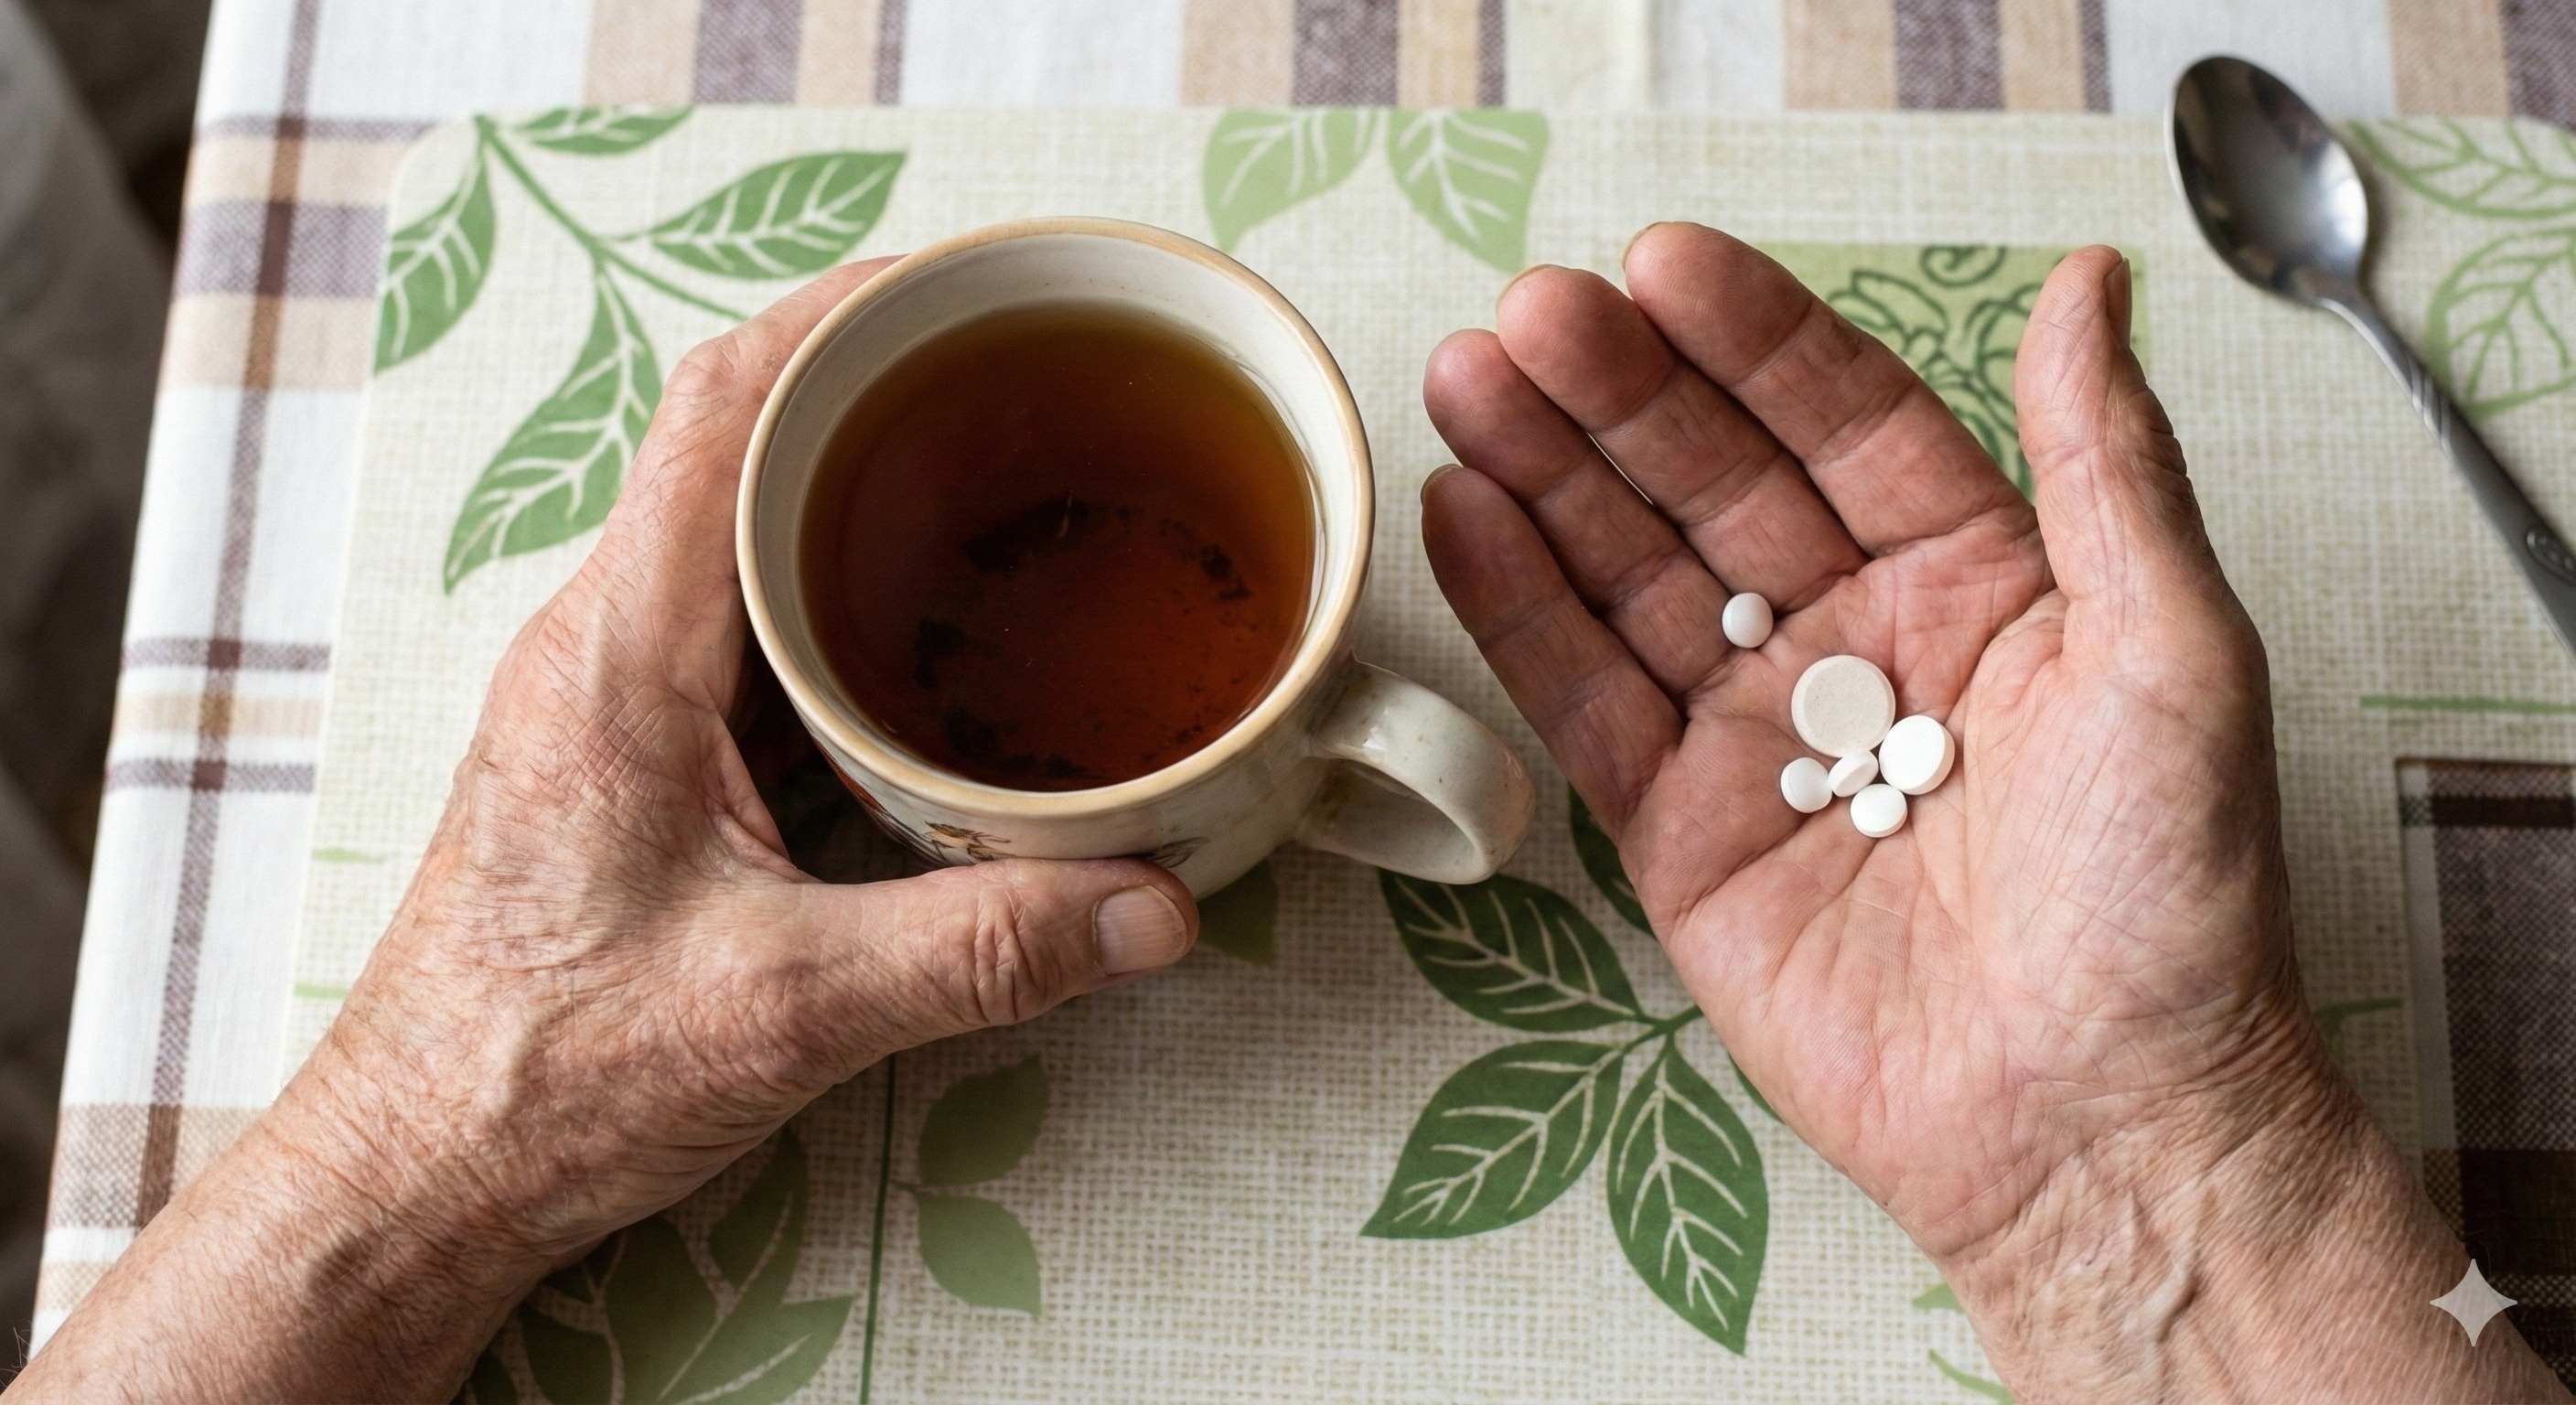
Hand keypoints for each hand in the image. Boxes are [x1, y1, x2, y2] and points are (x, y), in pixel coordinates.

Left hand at [17, 260, 1197, 1402]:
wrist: (417, 1173)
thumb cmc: (547, 1079)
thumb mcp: (789, 1012)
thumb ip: (983, 952)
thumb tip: (1156, 908)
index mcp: (620, 656)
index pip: (719, 410)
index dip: (840, 319)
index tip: (960, 287)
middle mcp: (599, 645)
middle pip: (730, 442)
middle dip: (871, 385)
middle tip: (1018, 379)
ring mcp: (605, 694)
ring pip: (729, 528)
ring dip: (848, 486)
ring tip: (994, 477)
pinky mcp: (625, 753)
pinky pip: (732, 617)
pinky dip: (828, 586)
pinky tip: (924, 637)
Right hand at [1421, 224, 2562, 1400]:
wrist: (2096, 1121)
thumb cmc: (2170, 897)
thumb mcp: (2173, 652)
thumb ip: (2110, 464)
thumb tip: (2092, 283)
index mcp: (1979, 579)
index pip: (1844, 422)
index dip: (1751, 341)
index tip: (1661, 265)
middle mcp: (1857, 642)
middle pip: (1713, 484)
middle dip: (1618, 396)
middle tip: (1529, 316)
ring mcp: (1757, 736)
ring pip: (1631, 576)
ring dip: (1543, 475)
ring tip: (1463, 377)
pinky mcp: (1680, 833)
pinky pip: (1586, 700)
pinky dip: (1519, 609)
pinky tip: (1462, 513)